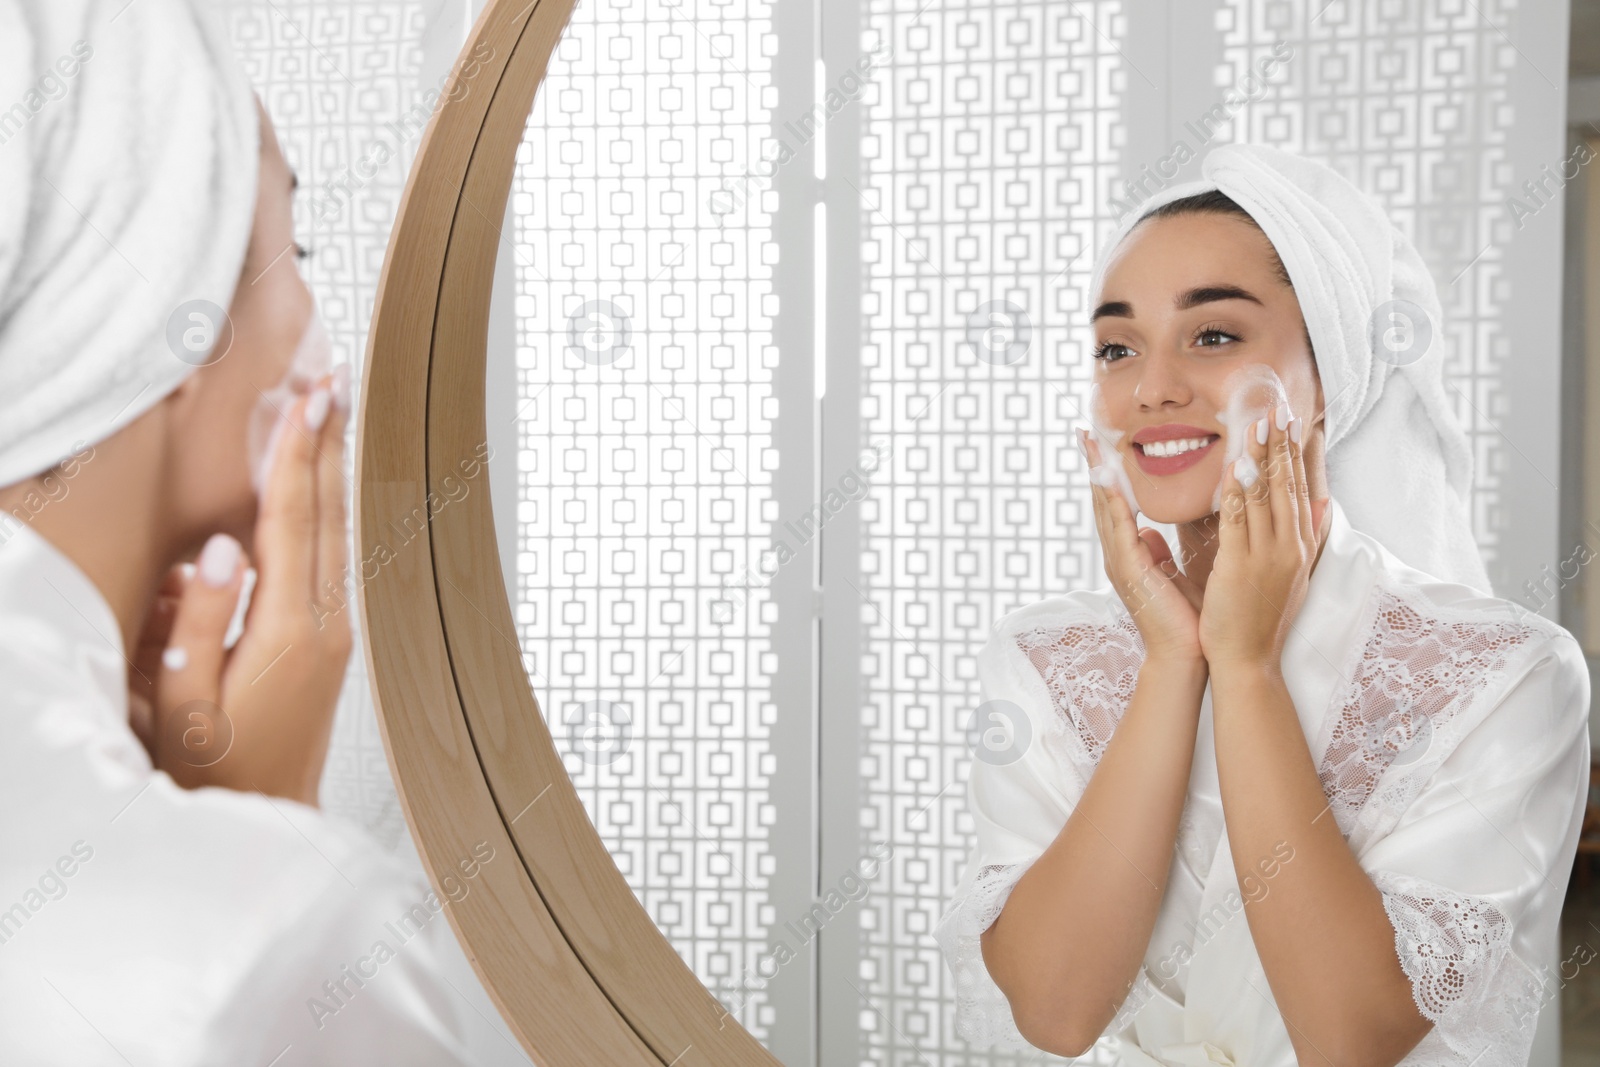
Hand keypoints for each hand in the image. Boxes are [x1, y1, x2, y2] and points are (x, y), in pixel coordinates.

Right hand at [127, 370, 351, 805]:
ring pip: (337, 532)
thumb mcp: (180, 708)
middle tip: (332, 380)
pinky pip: (330, 559)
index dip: (297, 455)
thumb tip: (220, 551)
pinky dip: (324, 511)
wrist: (264, 825)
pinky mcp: (330, 646)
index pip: (291, 522)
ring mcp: (335, 635)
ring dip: (331, 470)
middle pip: (329, 513)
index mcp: (287, 632)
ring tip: (329, 415)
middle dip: (328, 443)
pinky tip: (315, 490)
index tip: (307, 398)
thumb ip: (196, 628)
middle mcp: (324, 625)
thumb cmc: (209, 774)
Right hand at [1080, 428, 1205, 664]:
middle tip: (1085, 431)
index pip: (1116, 504)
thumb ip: (1159, 552)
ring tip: (1089, 443)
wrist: (1186, 655)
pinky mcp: (1129, 571)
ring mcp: (1119, 562)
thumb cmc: (1186, 618)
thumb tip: (1151, 532)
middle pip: (1101, 500)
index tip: (1101, 443)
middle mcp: (1118, 555)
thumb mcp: (1173, 574)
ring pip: (1104, 508)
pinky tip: (1107, 478)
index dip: (1107, 473)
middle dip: (1093, 465)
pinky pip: (1117, 528)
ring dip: (1096, 475)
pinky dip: (1110, 501)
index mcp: (1130, 553)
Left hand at [1197, 402, 1326, 672]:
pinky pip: (1240, 520)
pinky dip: (1239, 491)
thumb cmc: (1263, 619)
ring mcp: (1268, 555)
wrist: (1249, 659)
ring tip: (1259, 424)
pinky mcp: (1242, 566)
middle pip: (1288, 486)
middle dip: (1282, 445)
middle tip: (1278, 409)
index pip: (1300, 490)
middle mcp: (1290, 547)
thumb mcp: (1295, 575)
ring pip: (1266, 496)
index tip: (1293, 422)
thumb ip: (1307, 537)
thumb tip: (1323, 503)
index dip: (1296, 454)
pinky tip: (1236, 465)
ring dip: (1262, 458)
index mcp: (1300, 547)